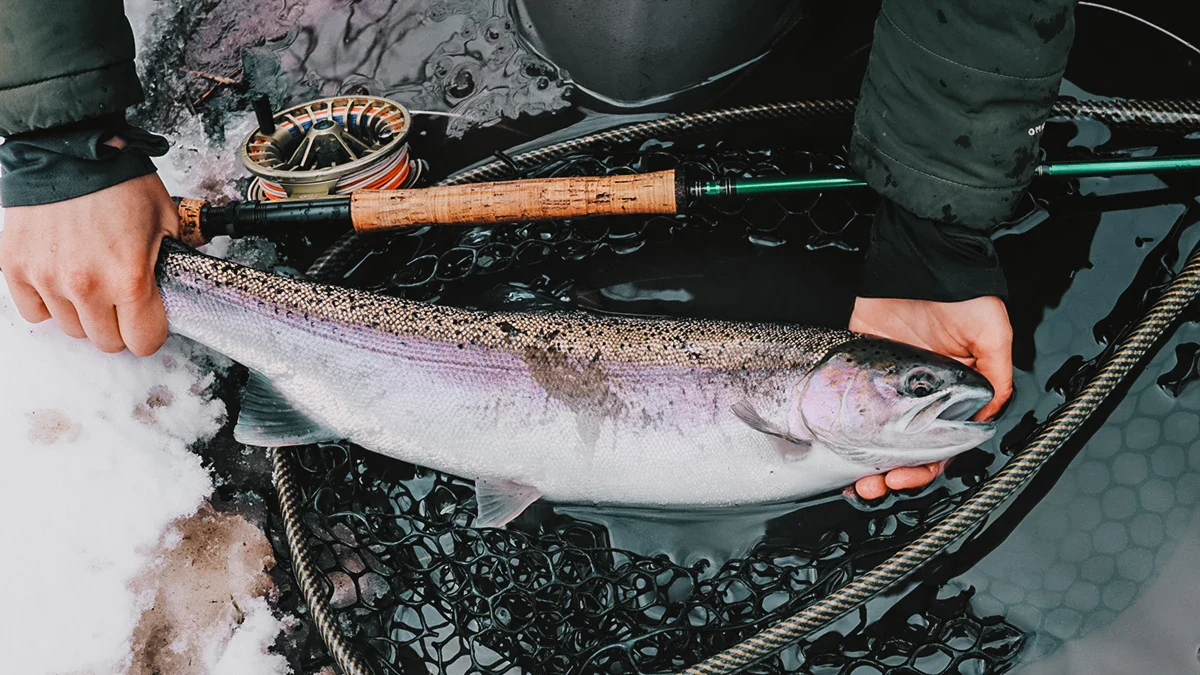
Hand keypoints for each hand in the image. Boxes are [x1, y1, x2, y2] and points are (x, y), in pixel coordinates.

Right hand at [0, 173, 178, 354]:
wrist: (69, 149)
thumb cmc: (119, 180)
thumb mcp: (165, 221)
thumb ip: (171, 262)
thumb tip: (175, 287)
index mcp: (129, 279)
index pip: (143, 341)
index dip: (150, 331)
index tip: (149, 319)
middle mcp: (86, 286)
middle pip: (106, 342)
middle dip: (119, 325)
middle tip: (121, 299)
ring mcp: (47, 279)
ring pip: (71, 329)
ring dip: (84, 313)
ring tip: (91, 280)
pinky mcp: (16, 268)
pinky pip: (34, 312)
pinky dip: (48, 302)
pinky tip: (62, 279)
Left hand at [848, 295, 1012, 499]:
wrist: (924, 260)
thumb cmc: (965, 294)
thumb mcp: (993, 335)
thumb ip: (995, 378)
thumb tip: (985, 417)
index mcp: (954, 394)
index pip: (940, 443)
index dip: (925, 466)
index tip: (906, 477)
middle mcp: (920, 394)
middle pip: (904, 447)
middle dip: (891, 473)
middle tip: (875, 487)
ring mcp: (888, 383)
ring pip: (874, 434)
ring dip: (864, 460)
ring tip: (856, 480)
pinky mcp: (860, 364)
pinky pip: (849, 401)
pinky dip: (841, 428)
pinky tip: (833, 447)